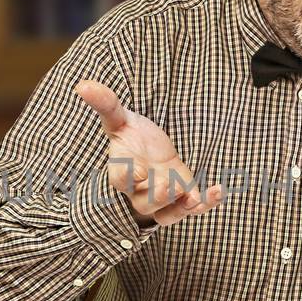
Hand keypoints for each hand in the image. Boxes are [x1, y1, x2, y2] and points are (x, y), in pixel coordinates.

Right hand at [75, 80, 224, 226]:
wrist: (149, 150)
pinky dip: (206, 203)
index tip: (138, 169)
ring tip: (195, 198)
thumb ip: (106, 104)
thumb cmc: (131, 136)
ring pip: (167, 214)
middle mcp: (140, 191)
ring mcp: (162, 199)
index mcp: (122, 172)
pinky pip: (192, 209)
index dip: (129, 175)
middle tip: (168, 185)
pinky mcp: (182, 199)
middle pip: (144, 203)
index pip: (120, 179)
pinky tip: (219, 191)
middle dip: (157, 196)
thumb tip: (82, 85)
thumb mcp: (119, 118)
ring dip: (182, 208)